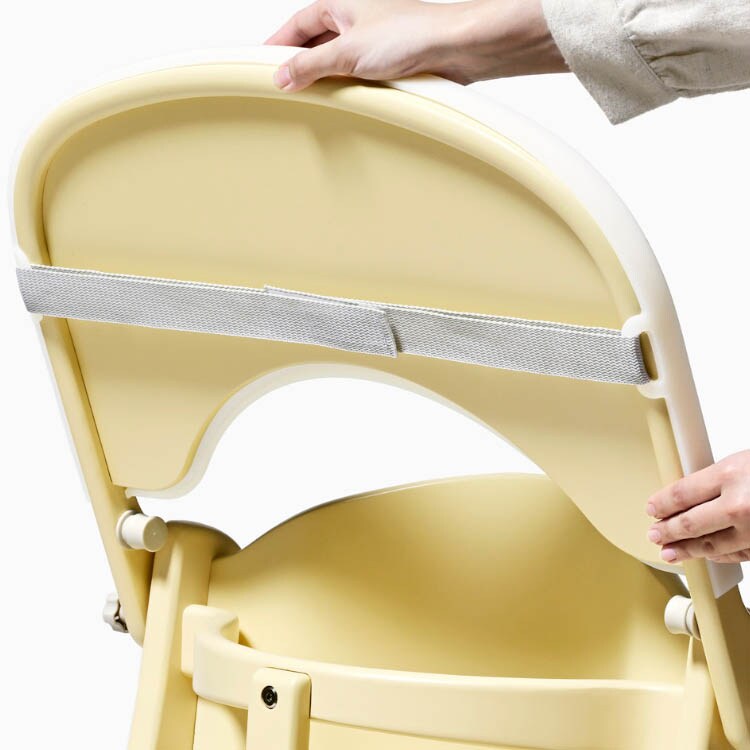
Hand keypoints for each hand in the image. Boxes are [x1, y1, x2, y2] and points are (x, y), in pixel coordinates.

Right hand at [265, 0, 565, 92]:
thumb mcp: (349, 53)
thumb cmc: (413, 34)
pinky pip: (356, 75)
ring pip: (335, 61)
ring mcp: (372, 42)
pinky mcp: (389, 62)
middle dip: (299, 65)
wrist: (456, 48)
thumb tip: (282, 77)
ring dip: (324, 79)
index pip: (297, 24)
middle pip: (314, 43)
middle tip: (283, 89)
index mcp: (340, 4)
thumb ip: (311, 66)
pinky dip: (346, 87)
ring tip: (310, 99)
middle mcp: (355, 19)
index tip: (260, 66)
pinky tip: (343, 102)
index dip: (277, 45)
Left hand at [646, 451, 749, 563]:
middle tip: (654, 534)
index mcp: (730, 475)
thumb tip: (688, 494)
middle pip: (690, 523)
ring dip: (686, 550)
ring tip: (670, 552)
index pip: (681, 493)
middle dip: (667, 530)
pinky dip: (719, 555)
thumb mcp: (742, 461)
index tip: (652, 509)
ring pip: (711, 545)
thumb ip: (717, 478)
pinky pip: (737, 555)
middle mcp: (740, 505)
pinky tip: (708, 554)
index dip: (662, 504)